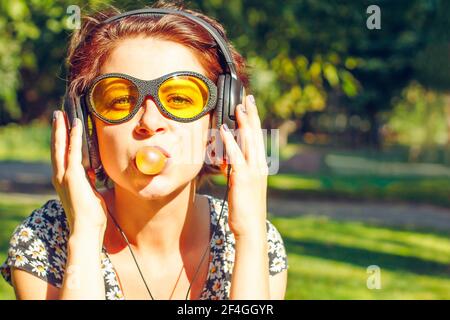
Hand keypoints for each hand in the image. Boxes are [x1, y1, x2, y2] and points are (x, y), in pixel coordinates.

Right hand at [51, 110, 107, 235]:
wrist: (86, 229)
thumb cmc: (91, 215)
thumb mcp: (90, 193)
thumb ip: (89, 181)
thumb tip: (93, 173)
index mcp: (64, 181)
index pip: (62, 156)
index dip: (61, 141)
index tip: (63, 127)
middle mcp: (60, 176)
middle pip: (56, 148)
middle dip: (57, 130)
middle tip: (57, 114)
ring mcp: (64, 176)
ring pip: (61, 146)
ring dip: (61, 129)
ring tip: (60, 115)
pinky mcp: (73, 176)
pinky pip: (73, 151)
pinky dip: (74, 137)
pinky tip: (76, 125)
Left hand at [219, 95, 268, 238]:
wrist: (250, 227)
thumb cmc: (245, 209)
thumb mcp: (242, 186)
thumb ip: (237, 171)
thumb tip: (228, 161)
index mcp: (260, 167)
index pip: (258, 139)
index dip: (254, 122)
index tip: (250, 107)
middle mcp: (259, 166)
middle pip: (256, 135)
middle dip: (252, 115)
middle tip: (248, 98)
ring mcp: (253, 171)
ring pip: (249, 141)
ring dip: (243, 122)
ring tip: (238, 106)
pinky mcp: (243, 177)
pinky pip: (236, 155)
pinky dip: (230, 140)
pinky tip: (224, 129)